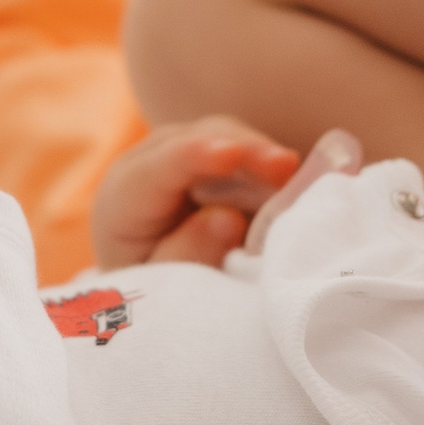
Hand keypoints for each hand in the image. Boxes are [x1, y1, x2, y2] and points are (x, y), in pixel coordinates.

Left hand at [89, 117, 299, 269]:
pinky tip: (298, 184)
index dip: (193, 156)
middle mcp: (149, 163)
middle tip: (287, 166)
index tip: (229, 153)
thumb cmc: (152, 286)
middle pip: (198, 139)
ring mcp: (183, 154)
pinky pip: (248, 151)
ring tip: (300, 181)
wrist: (151, 279)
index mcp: (123, 199)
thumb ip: (187, 255)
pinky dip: (273, 168)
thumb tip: (226, 217)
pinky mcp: (215, 158)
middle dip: (244, 150)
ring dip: (266, 157)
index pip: (154, 171)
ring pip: (230, 138)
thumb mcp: (160, 284)